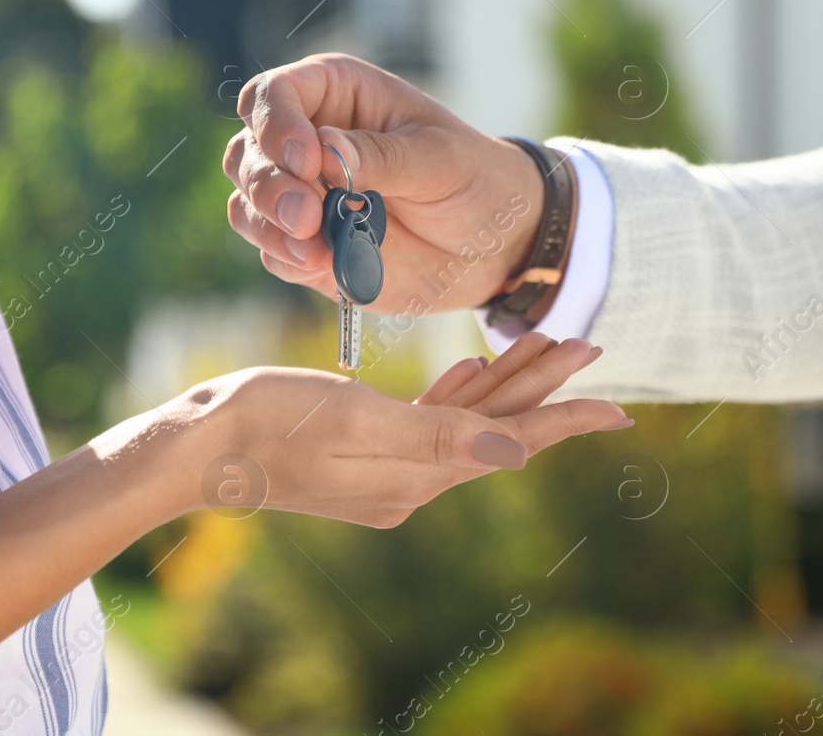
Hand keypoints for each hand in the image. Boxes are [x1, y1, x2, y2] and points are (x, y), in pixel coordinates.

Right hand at [136, 335, 625, 528]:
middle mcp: (410, 480)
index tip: (621, 406)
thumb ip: (440, 434)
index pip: (510, 442)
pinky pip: (429, 421)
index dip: (566, 419)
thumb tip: (518, 449)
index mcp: (416, 475)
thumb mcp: (358, 421)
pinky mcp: (363, 451)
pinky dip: (458, 393)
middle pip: (497, 427)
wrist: (200, 444)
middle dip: (545, 388)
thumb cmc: (270, 422)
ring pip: (467, 419)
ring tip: (549, 344)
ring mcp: (386, 469)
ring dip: (508, 382)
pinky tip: (474, 367)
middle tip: (591, 343)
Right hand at [224, 53, 546, 313]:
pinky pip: (273, 250)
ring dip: (268, 225)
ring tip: (314, 247)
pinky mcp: (308, 246)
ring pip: (247, 203)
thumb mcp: (441, 158)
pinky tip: (320, 263)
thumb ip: (383, 155)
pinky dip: (286, 257)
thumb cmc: (475, 179)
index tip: (305, 160)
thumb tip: (324, 147)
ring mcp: (304, 196)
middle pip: (246, 151)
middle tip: (307, 215)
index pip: (273, 95)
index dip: (275, 124)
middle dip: (268, 184)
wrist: (496, 245)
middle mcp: (307, 141)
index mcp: (337, 95)